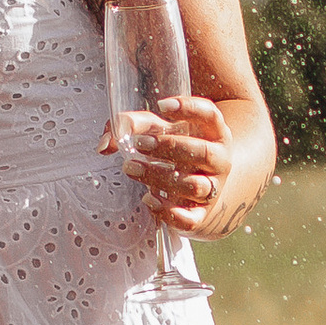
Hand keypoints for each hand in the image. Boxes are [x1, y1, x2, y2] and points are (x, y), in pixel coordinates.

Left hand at [107, 92, 235, 234]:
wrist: (197, 185)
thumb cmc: (173, 149)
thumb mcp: (157, 130)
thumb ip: (131, 127)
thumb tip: (106, 145)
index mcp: (213, 132)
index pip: (210, 115)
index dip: (189, 108)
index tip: (162, 105)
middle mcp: (219, 160)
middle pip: (203, 152)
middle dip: (169, 147)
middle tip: (139, 144)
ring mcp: (213, 188)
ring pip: (196, 186)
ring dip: (162, 177)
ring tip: (132, 168)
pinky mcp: (201, 214)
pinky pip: (191, 219)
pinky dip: (170, 212)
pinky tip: (148, 199)